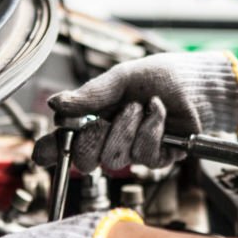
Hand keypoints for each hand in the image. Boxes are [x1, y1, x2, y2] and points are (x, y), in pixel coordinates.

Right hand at [33, 52, 237, 171]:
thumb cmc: (158, 77)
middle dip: (92, 139)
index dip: (51, 151)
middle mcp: (110, 139)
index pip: (65, 143)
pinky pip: (144, 155)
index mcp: (94, 119)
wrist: (194, 82)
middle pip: (85, 160)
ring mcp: (133, 152)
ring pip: (114, 159)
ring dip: (126, 128)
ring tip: (140, 106)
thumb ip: (89, 96)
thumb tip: (55, 105)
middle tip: (104, 118)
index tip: (42, 154)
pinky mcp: (158, 159)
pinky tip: (159, 112)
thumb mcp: (120, 80)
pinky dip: (151, 128)